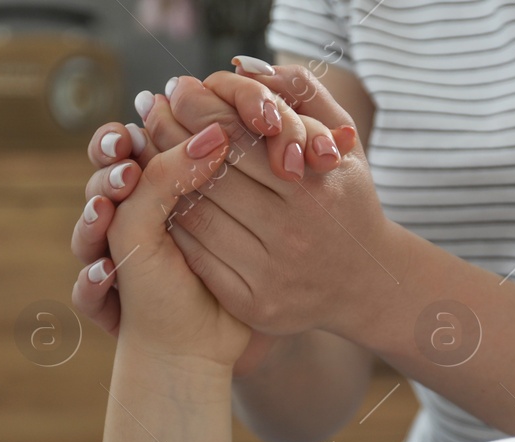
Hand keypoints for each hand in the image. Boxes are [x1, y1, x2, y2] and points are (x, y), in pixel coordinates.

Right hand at [97, 124, 250, 364]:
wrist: (210, 341)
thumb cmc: (219, 270)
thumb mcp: (211, 220)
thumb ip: (199, 178)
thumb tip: (216, 133)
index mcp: (145, 193)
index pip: (119, 156)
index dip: (116, 142)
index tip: (130, 136)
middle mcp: (120, 225)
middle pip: (97, 190)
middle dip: (104, 179)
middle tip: (124, 175)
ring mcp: (106, 263)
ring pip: (84, 236)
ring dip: (91, 223)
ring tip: (104, 213)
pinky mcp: (102, 303)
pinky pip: (85, 292)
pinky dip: (91, 283)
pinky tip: (105, 273)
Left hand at [156, 62, 390, 339]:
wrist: (366, 284)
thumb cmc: (345, 201)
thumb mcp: (342, 142)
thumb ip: (303, 96)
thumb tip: (242, 67)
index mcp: (315, 185)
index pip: (239, 135)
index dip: (200, 109)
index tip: (177, 91)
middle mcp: (294, 230)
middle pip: (210, 174)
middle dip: (171, 136)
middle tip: (148, 113)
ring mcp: (272, 271)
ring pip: (196, 215)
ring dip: (163, 181)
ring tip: (148, 153)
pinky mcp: (253, 303)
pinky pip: (197, 257)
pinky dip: (173, 226)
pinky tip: (163, 202)